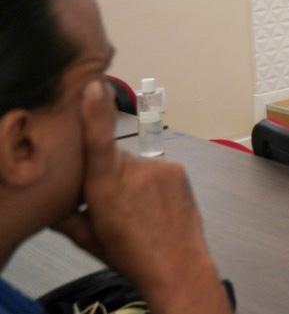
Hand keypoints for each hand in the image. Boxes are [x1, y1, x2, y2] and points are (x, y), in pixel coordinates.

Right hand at [53, 80, 230, 313]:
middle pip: (110, 158)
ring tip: (139, 210)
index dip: (94, 112)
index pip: (97, 141)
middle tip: (114, 204)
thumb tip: (47, 201)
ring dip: (132, 180)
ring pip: (134, 165)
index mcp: (106, 187)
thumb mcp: (88, 239)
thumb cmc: (129, 255)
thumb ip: (65, 215)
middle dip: (107, 173)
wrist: (178, 266)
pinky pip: (156, 169)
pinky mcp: (177, 169)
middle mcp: (134, 171)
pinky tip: (155, 206)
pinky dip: (152, 183)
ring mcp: (160, 168)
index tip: (93, 85)